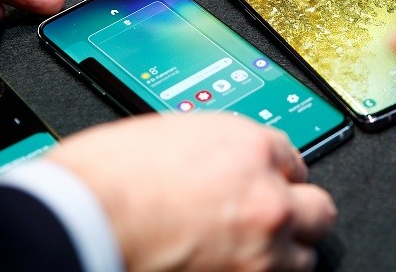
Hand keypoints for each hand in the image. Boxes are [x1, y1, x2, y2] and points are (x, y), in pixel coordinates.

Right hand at [46, 113, 336, 271]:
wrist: (77, 222)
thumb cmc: (101, 179)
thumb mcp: (166, 137)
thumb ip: (208, 152)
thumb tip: (213, 165)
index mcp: (248, 148)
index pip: (292, 160)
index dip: (272, 174)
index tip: (262, 185)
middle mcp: (265, 198)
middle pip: (317, 209)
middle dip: (295, 213)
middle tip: (268, 220)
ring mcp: (259, 251)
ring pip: (302, 257)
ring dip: (278, 254)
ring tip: (243, 254)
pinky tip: (224, 269)